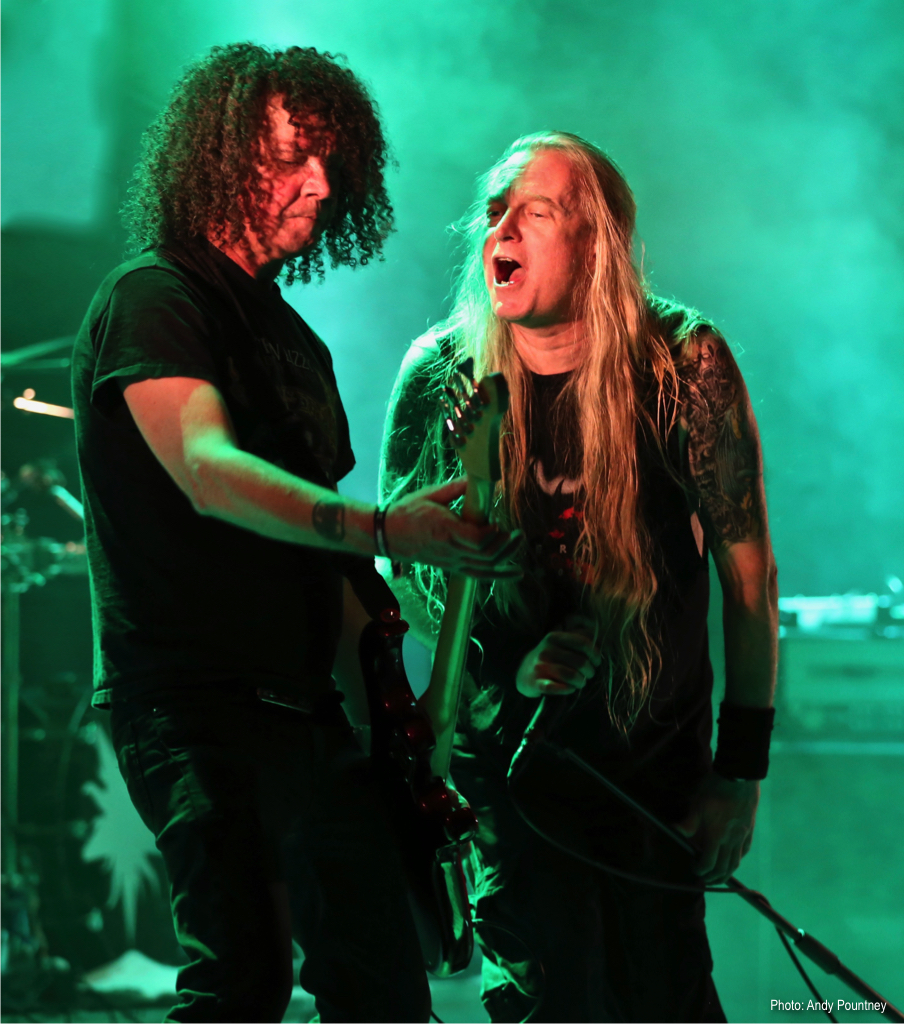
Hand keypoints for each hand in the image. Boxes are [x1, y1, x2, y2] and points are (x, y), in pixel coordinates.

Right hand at [384, 479, 521, 578]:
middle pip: (486, 555)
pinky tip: (516, 573)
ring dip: (506, 556)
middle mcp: (450, 551)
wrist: (388, 534)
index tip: (497, 520)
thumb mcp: (430, 494)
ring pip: (486, 567)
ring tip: (518, 542)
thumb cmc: (407, 512)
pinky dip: (500, 575)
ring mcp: (452, 562)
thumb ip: (456, 488)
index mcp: (444, 531)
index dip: (492, 533)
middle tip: (518, 532)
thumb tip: (478, 477)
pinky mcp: (453, 567)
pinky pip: (480, 575)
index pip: (476, 539)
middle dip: (506, 545)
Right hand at [516, 617, 601, 697]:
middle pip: (580, 662)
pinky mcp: (536, 683)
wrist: (523, 672)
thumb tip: (600, 638)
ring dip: (581, 682)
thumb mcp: (560, 642)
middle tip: (588, 674)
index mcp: (554, 637)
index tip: (597, 661)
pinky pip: (556, 688)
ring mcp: (540, 667)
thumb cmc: (550, 657)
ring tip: (580, 682)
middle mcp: (546, 650)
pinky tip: (569, 689)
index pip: (582, 643)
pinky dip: (567, 690)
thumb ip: (579, 638)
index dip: (595, 653)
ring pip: (571, 676)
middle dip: (590, 671)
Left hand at [675, 771, 759, 883]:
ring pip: (736, 862)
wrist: (739, 776)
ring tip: (719, 876)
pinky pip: (744, 851)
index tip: (694, 869)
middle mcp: (732, 840)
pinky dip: (737, 859)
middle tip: (705, 879)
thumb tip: (674, 832)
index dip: (700, 870)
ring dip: (726, 873)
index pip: (709, 863)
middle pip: (723, 868)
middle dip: (713, 878)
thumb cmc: (715, 788)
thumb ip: (688, 823)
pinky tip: (733, 859)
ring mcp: (742, 835)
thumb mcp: (697, 804)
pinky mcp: (749, 829)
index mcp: (717, 835)